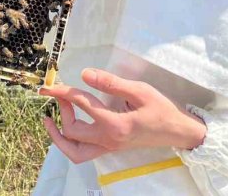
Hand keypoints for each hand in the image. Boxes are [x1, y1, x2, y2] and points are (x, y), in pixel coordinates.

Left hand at [39, 68, 205, 163]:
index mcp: (114, 124)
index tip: (50, 85)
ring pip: (74, 152)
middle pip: (72, 131)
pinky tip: (68, 128)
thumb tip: (85, 74)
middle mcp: (108, 140)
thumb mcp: (140, 90)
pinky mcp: (111, 148)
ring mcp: (109, 147)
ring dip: (58, 137)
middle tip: (59, 94)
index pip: (81, 105)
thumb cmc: (161, 110)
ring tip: (51, 120)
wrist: (177, 132)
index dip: (63, 92)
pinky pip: (83, 153)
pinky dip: (70, 143)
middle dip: (61, 111)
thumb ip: (111, 83)